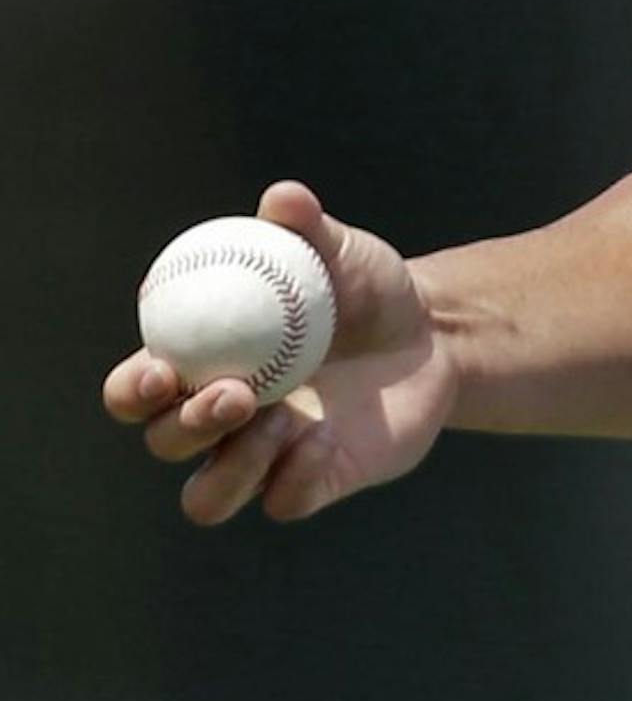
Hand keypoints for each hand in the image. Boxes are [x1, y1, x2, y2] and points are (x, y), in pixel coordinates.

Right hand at [104, 180, 461, 525]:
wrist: (431, 336)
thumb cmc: (365, 287)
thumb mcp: (342, 252)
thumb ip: (308, 229)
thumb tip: (284, 199)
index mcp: (199, 362)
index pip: (134, 392)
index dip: (131, 391)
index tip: (162, 370)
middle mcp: (219, 420)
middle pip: (164, 444)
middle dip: (186, 425)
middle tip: (236, 391)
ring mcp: (262, 458)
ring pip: (208, 497)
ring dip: (231, 466)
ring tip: (284, 417)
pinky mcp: (311, 484)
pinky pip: (283, 501)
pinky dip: (297, 477)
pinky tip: (327, 439)